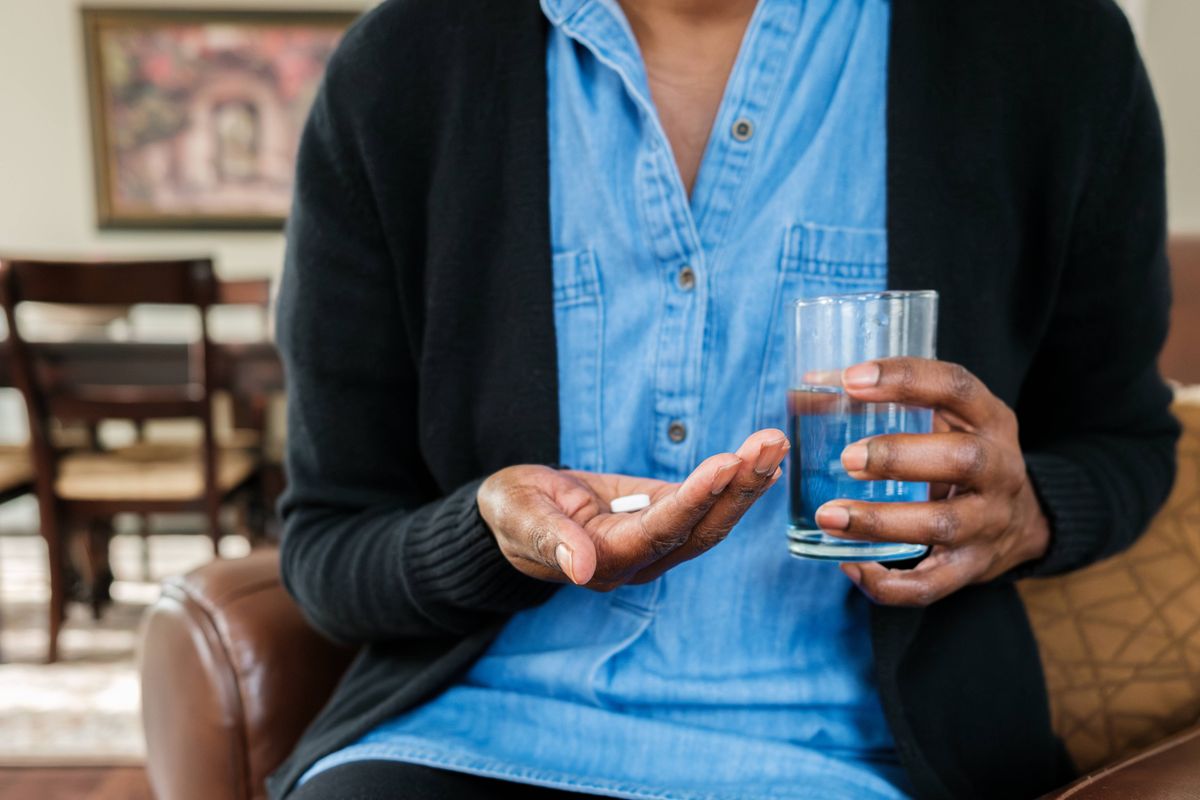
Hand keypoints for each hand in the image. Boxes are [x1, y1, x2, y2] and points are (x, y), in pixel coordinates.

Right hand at [477, 429, 788, 589]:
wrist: (514, 512)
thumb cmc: (511, 511)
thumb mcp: (518, 516)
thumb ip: (548, 539)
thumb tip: (578, 568)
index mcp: (603, 561)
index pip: (659, 532)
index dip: (694, 500)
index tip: (727, 463)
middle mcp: (638, 560)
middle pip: (700, 530)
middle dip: (738, 488)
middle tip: (770, 444)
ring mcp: (654, 544)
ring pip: (710, 520)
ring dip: (745, 482)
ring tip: (774, 442)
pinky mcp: (661, 520)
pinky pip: (704, 506)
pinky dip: (734, 483)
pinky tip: (761, 459)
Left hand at [814, 357, 1050, 606]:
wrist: (1024, 520)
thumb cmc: (959, 454)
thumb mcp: (943, 418)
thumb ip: (882, 402)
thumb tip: (806, 389)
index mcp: (988, 420)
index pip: (955, 386)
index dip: (905, 379)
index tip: (852, 380)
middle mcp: (999, 469)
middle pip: (962, 458)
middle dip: (899, 457)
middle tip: (847, 458)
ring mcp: (989, 523)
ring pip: (942, 525)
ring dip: (881, 521)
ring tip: (828, 516)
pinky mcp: (973, 568)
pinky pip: (932, 586)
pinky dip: (888, 584)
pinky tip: (849, 566)